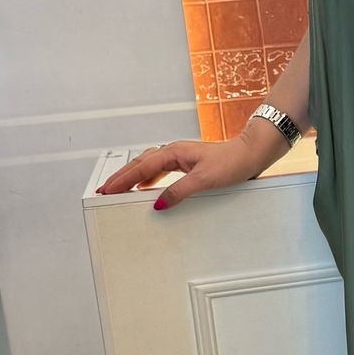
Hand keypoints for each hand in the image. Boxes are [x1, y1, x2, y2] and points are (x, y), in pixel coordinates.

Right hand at [94, 135, 263, 209]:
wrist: (249, 154)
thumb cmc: (231, 162)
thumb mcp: (203, 179)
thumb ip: (179, 191)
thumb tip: (158, 203)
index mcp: (173, 152)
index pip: (141, 168)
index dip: (122, 180)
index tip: (107, 190)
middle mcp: (173, 152)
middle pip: (139, 165)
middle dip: (120, 178)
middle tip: (103, 190)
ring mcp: (179, 157)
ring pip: (148, 166)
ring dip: (132, 177)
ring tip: (118, 189)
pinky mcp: (186, 163)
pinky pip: (159, 170)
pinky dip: (148, 178)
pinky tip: (145, 187)